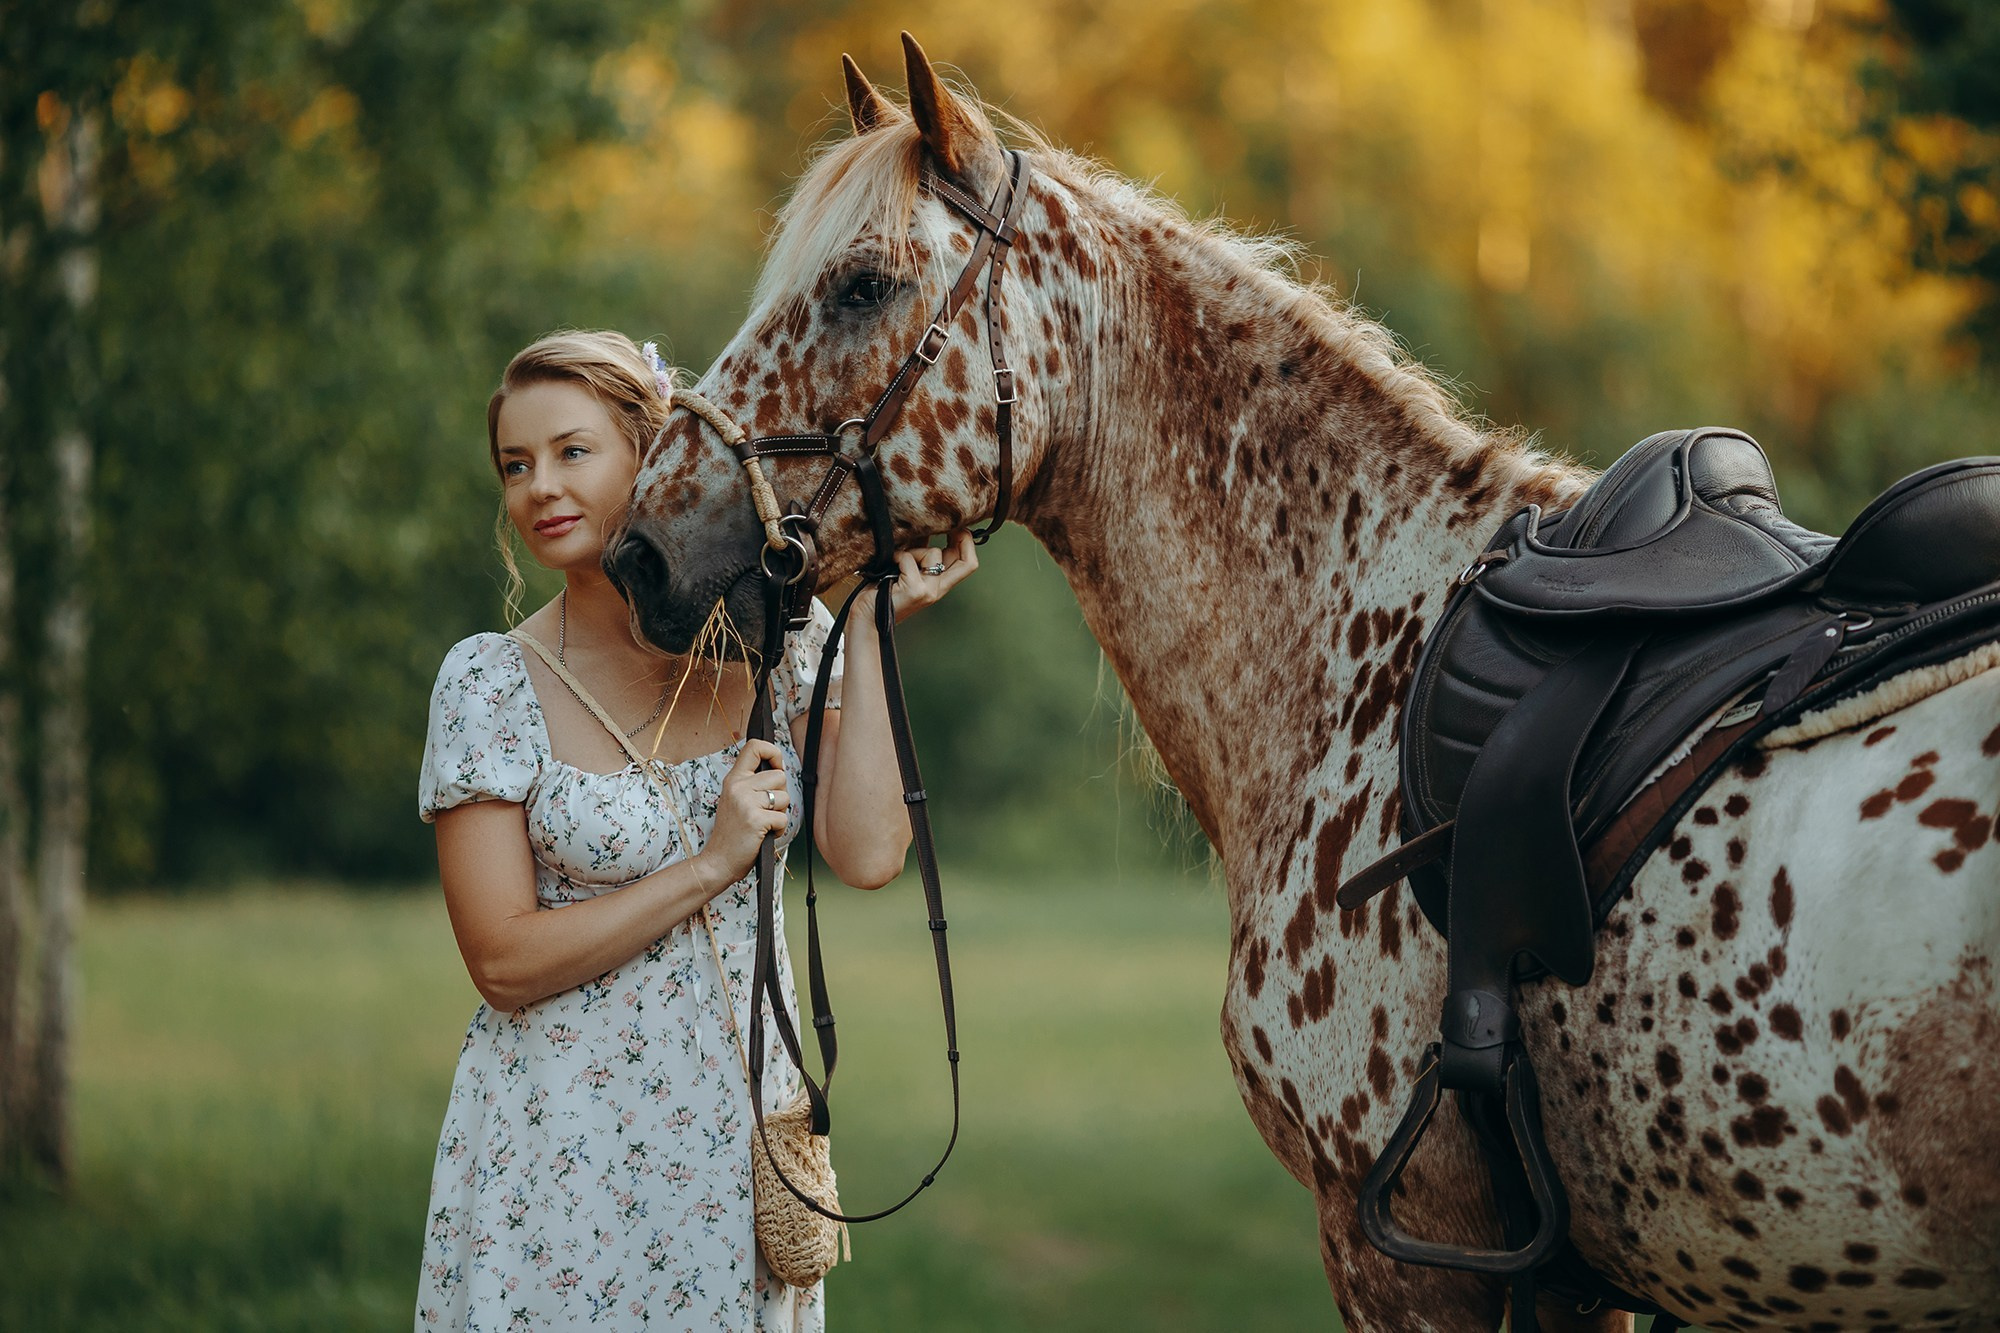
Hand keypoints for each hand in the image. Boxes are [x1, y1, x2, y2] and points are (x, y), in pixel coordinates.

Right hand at [692, 740, 789, 889]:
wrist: (718, 861)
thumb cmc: (732, 833)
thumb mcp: (735, 800)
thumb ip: (752, 783)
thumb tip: (779, 769)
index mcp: (733, 779)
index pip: (754, 746)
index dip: (773, 752)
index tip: (776, 766)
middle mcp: (738, 786)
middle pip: (780, 776)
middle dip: (780, 795)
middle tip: (764, 811)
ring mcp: (746, 802)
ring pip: (785, 797)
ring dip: (779, 814)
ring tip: (762, 823)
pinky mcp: (755, 820)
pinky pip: (783, 819)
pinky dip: (779, 830)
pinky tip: (763, 835)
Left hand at [853, 528, 978, 623]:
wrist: (867, 618)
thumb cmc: (882, 592)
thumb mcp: (906, 570)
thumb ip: (919, 553)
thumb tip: (926, 527)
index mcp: (939, 585)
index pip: (968, 564)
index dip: (968, 543)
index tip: (958, 526)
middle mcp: (938, 589)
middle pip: (968, 563)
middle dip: (963, 537)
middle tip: (950, 526)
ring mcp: (929, 591)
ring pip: (933, 553)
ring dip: (914, 550)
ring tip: (897, 561)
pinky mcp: (915, 590)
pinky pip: (908, 559)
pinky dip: (897, 556)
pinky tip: (888, 564)